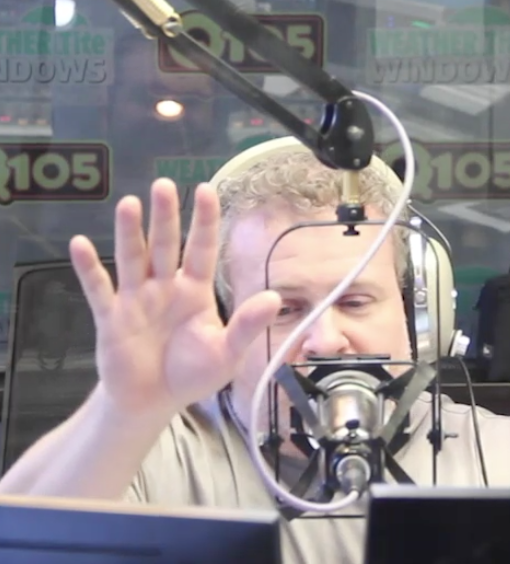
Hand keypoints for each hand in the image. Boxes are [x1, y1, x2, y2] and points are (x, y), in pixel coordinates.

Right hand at [70, 178, 280, 414]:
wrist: (152, 401)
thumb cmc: (192, 373)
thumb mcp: (226, 353)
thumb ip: (246, 326)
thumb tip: (275, 298)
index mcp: (195, 291)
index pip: (202, 249)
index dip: (204, 221)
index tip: (206, 189)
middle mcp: (165, 287)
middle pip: (166, 246)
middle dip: (165, 217)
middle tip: (163, 185)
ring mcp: (136, 299)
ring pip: (133, 259)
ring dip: (130, 233)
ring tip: (129, 204)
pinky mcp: (110, 317)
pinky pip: (98, 289)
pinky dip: (88, 269)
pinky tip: (78, 245)